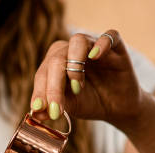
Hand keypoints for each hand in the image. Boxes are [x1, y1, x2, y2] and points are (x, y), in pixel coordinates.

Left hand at [30, 30, 145, 131]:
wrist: (118, 108)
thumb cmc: (90, 102)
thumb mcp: (70, 106)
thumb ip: (53, 106)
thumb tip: (36, 113)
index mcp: (56, 63)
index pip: (43, 72)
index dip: (39, 91)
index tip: (39, 109)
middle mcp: (72, 51)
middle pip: (57, 57)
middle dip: (53, 85)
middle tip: (56, 108)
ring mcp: (94, 47)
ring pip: (77, 41)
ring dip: (73, 64)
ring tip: (77, 87)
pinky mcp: (116, 48)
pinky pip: (109, 36)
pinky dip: (102, 44)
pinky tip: (95, 56)